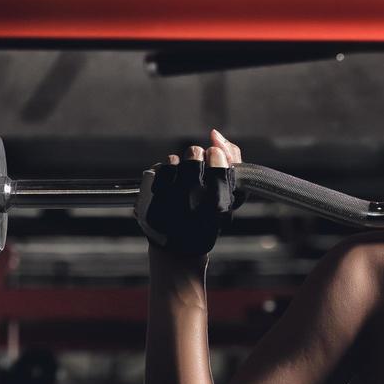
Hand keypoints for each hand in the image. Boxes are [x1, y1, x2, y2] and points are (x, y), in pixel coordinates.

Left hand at [136, 129, 243, 256]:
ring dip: (180, 165)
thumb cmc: (210, 220)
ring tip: (183, 180)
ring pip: (174, 160)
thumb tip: (214, 133)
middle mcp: (193, 202)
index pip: (218, 159)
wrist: (180, 250)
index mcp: (217, 203)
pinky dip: (165, 172)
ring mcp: (169, 202)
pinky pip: (158, 170)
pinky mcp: (150, 203)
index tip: (214, 158)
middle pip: (193, 154)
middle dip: (196, 157)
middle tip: (196, 169)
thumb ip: (232, 161)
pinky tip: (170, 184)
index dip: (216, 155)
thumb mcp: (231, 196)